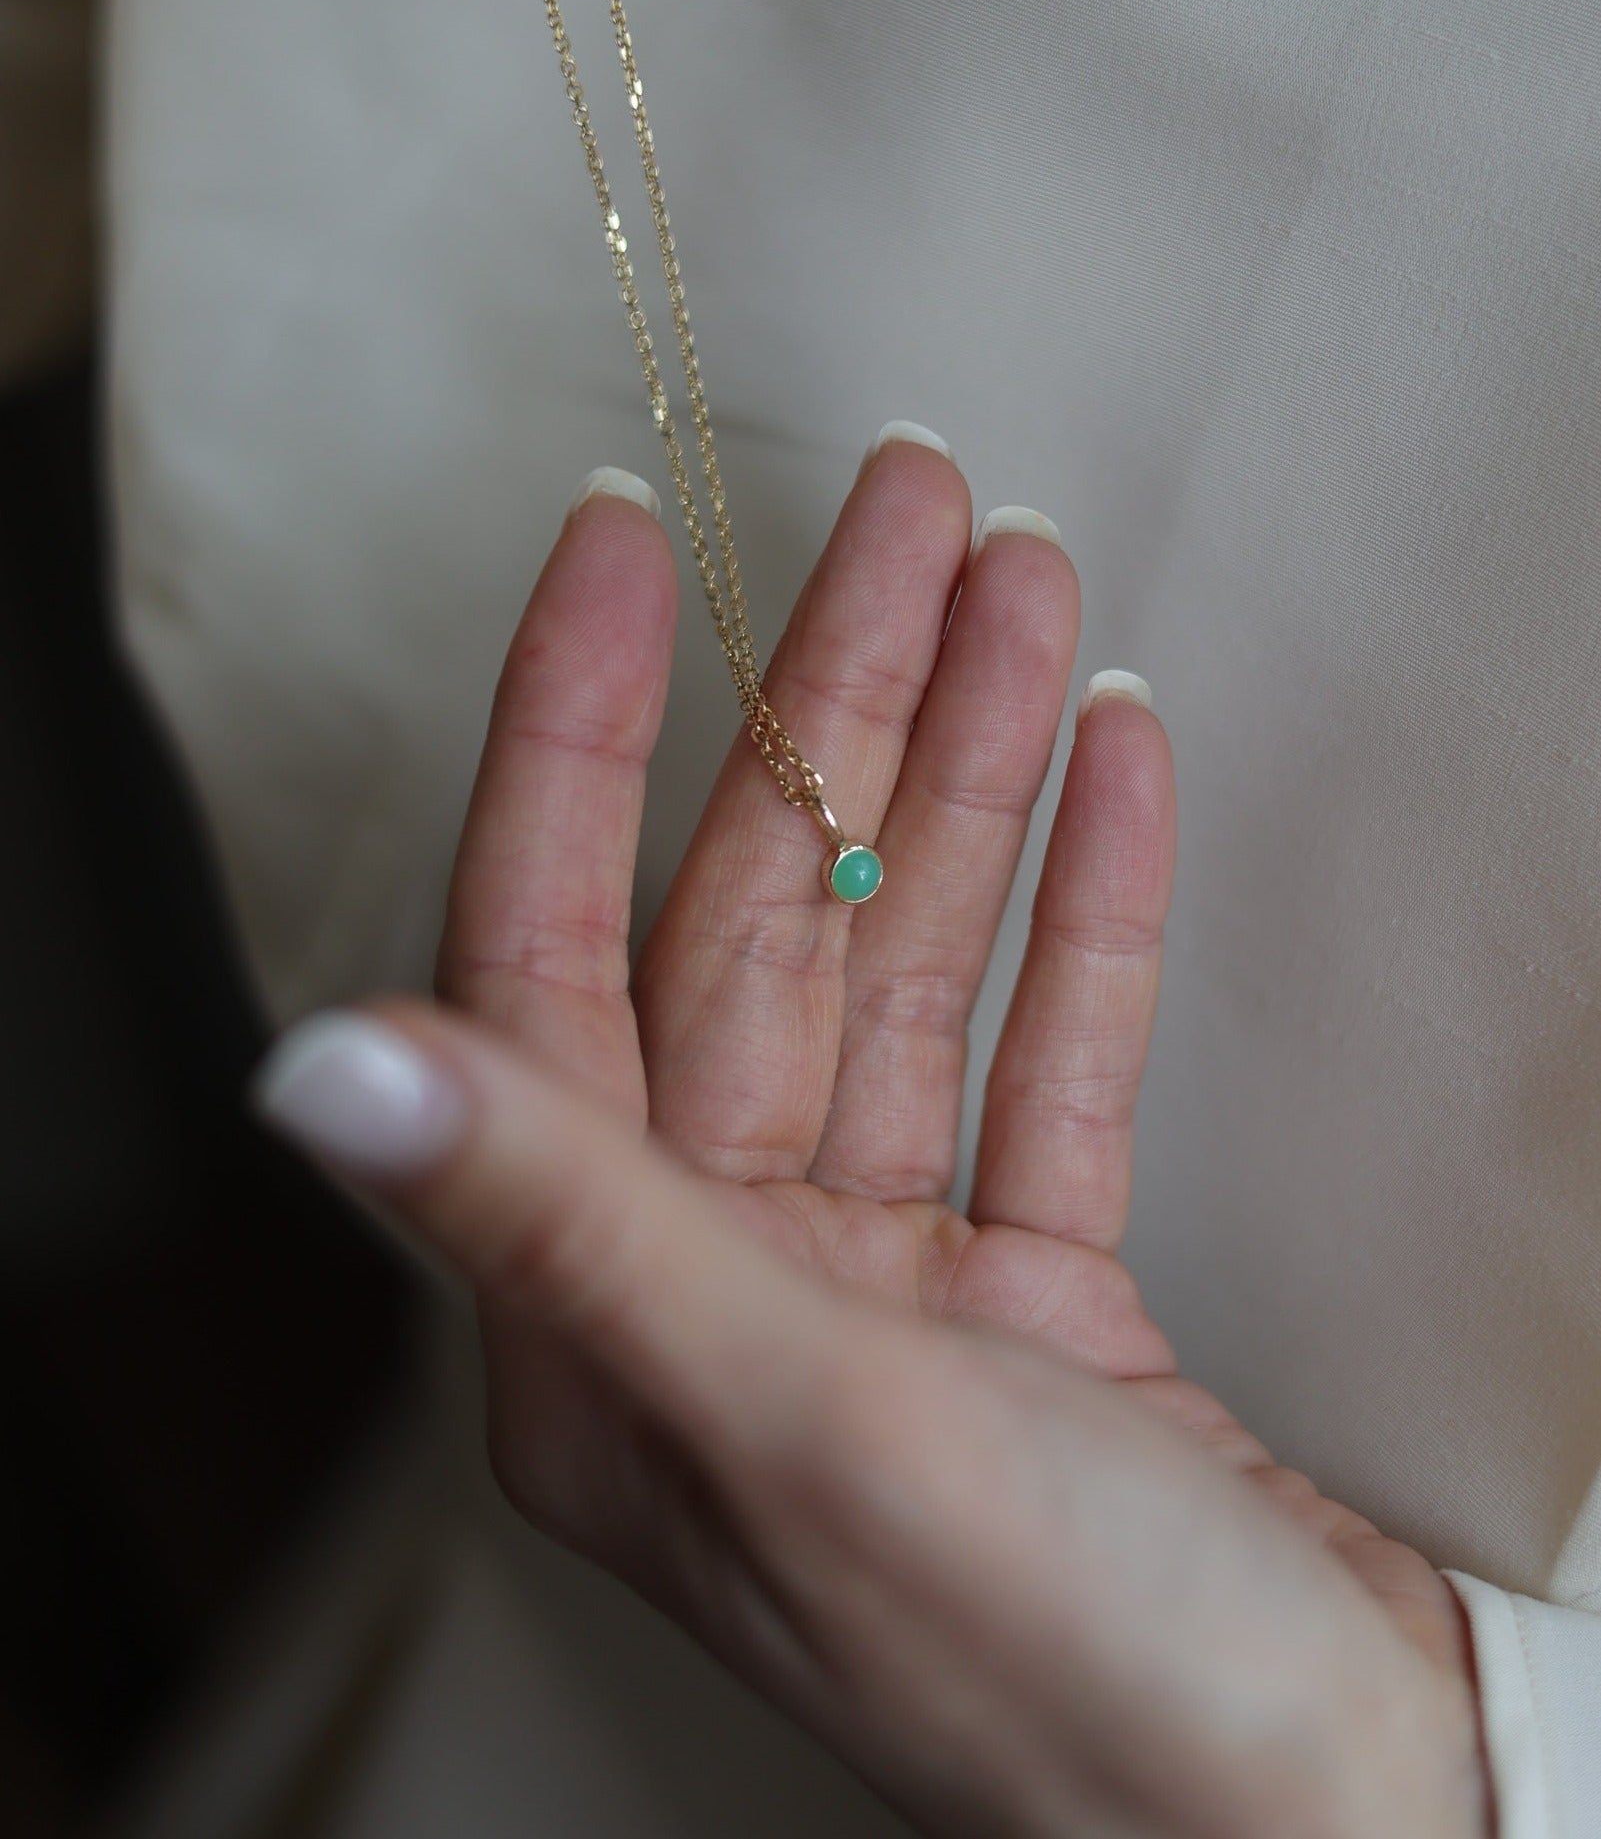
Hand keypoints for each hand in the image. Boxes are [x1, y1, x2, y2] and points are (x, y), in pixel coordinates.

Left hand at [264, 439, 1489, 1835]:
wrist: (1331, 1822)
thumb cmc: (1065, 1674)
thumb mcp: (794, 1420)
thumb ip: (556, 1229)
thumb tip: (312, 1063)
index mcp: (605, 1315)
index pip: (550, 955)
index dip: (579, 734)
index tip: (626, 540)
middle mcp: (715, 1282)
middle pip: (762, 924)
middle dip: (842, 705)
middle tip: (916, 502)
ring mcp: (875, 1280)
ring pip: (909, 964)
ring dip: (971, 775)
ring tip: (1034, 589)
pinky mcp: (1025, 1289)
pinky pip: (1038, 1053)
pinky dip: (1078, 912)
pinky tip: (1113, 767)